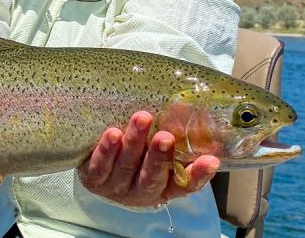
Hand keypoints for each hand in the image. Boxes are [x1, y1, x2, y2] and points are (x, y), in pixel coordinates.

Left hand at [78, 111, 219, 206]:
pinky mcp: (94, 179)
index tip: (211, 160)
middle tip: (165, 137)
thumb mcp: (155, 149)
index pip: (185, 184)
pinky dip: (106, 150)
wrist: (97, 166)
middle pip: (152, 177)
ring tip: (141, 120)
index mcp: (163, 187)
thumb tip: (197, 113)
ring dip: (134, 143)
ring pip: (126, 167)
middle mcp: (141, 191)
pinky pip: (99, 166)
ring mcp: (116, 187)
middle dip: (159, 156)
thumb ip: (174, 139)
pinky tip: (112, 134)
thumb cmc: (135, 153)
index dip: (198, 175)